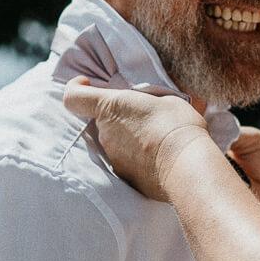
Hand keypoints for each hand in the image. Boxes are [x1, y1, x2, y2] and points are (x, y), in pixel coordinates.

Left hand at [62, 77, 213, 200]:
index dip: (76, 88)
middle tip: (145, 114)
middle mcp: (104, 132)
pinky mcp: (123, 175)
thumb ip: (144, 99)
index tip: (86, 84)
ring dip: (129, 137)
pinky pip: (126, 160)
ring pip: (114, 141)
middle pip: (100, 120)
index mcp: (110, 106)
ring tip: (156, 137)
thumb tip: (145, 105)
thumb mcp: (163, 98)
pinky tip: (158, 156)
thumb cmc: (177, 125)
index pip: (73, 97)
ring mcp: (112, 156)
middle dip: (118, 116)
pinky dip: (137, 157)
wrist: (186, 166)